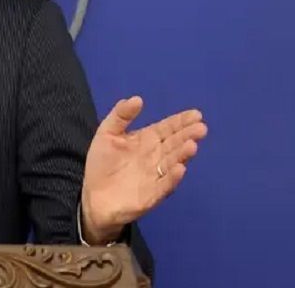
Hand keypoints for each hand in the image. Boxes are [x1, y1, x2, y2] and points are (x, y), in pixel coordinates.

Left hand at [80, 96, 207, 243]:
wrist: (94, 196)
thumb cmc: (102, 163)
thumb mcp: (107, 133)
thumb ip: (120, 115)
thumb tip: (138, 98)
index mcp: (147, 140)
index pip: (167, 128)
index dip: (180, 121)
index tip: (196, 114)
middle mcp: (156, 156)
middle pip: (174, 143)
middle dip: (188, 135)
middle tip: (200, 128)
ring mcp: (156, 175)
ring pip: (172, 162)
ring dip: (183, 154)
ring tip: (192, 145)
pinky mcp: (152, 194)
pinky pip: (164, 185)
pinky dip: (172, 177)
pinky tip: (179, 169)